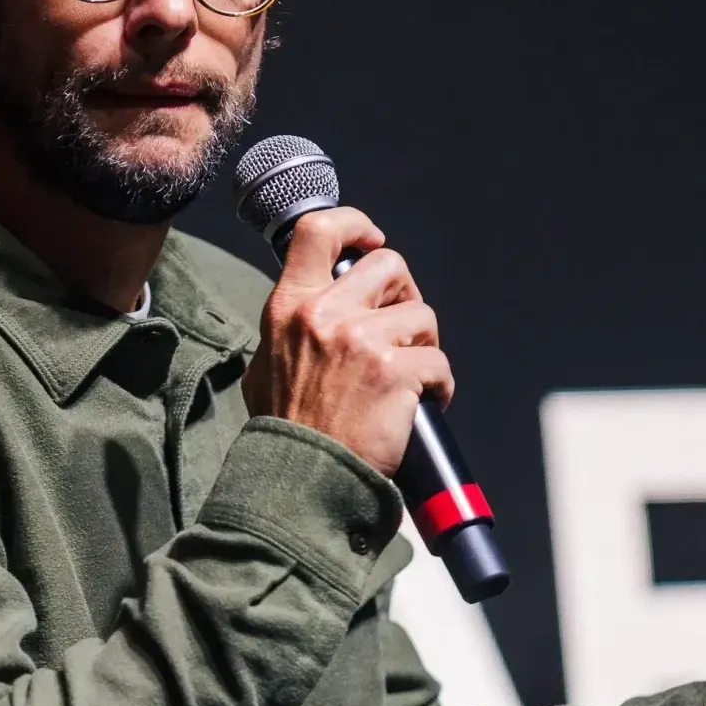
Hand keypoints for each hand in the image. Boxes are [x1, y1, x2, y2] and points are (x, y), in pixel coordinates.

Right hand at [241, 206, 453, 477]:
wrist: (300, 481)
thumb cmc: (287, 432)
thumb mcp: (266, 368)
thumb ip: (292, 332)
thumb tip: (315, 314)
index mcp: (290, 306)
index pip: (319, 230)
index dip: (356, 224)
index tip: (371, 240)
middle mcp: (325, 314)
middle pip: (389, 264)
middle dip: (405, 293)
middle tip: (402, 329)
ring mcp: (362, 342)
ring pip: (422, 316)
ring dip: (424, 347)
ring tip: (409, 380)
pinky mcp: (396, 373)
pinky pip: (439, 364)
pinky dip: (439, 386)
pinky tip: (421, 406)